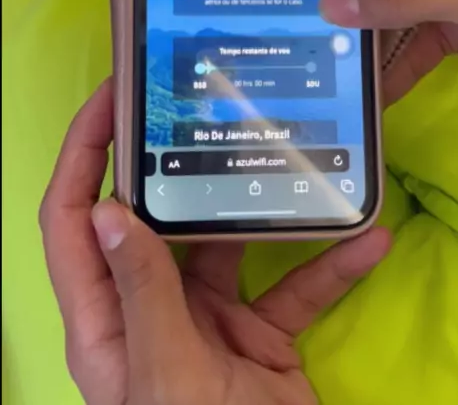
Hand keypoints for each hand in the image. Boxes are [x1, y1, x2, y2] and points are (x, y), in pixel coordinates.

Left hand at [40, 80, 389, 404]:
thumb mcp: (168, 377)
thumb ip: (142, 294)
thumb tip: (107, 210)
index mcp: (104, 319)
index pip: (73, 220)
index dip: (83, 155)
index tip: (111, 98)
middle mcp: (149, 309)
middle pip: (152, 217)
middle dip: (174, 161)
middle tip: (202, 103)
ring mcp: (205, 320)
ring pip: (227, 242)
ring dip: (262, 208)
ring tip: (287, 154)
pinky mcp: (258, 336)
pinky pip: (291, 288)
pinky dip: (329, 266)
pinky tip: (366, 238)